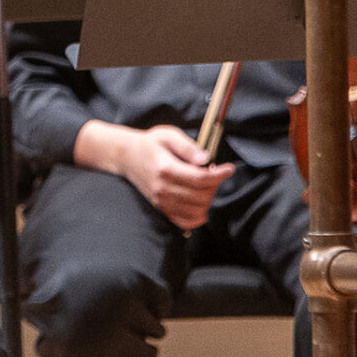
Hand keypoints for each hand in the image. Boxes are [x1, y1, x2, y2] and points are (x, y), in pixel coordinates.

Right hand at [100, 123, 230, 230]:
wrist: (127, 157)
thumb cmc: (150, 144)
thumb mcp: (168, 135)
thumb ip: (188, 146)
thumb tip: (206, 159)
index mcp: (166, 169)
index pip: (200, 178)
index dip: (219, 175)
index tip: (229, 168)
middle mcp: (163, 189)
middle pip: (201, 195)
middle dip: (215, 185)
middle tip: (214, 172)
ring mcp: (161, 201)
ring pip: (197, 209)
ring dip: (208, 198)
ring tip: (206, 184)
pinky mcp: (161, 209)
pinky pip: (186, 221)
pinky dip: (198, 216)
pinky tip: (201, 202)